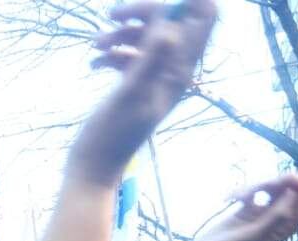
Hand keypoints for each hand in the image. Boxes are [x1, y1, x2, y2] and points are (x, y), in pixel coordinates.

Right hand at [75, 0, 217, 183]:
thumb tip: (169, 23)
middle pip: (170, 22)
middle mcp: (172, 71)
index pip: (204, 18)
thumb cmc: (111, 136)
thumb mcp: (130, 94)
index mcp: (180, 70)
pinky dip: (112, 53)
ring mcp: (153, 78)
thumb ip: (151, 58)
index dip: (186, 1)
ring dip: (121, 34)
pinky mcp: (135, 85)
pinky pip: (130, 55)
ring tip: (96, 45)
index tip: (154, 3)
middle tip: (112, 15)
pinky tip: (94, 63)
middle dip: (143, 12)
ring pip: (146, 37)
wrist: (93, 166)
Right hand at [182, 174, 297, 240]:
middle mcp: (278, 218)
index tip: (293, 182)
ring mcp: (262, 212)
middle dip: (279, 183)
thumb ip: (276, 215)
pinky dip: (243, 190)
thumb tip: (294, 192)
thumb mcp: (255, 235)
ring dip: (256, 186)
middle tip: (263, 185)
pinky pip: (253, 190)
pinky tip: (230, 199)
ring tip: (237, 197)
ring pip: (272, 187)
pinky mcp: (247, 207)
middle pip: (292, 190)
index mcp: (286, 227)